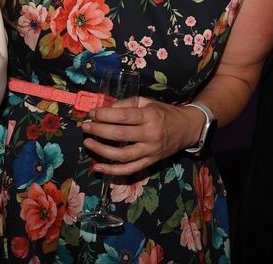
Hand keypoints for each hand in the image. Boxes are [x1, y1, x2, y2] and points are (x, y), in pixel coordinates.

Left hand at [82, 98, 200, 176]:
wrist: (187, 128)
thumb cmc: (164, 112)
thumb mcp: (147, 102)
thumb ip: (126, 104)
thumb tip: (105, 110)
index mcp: (149, 116)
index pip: (122, 116)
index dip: (104, 115)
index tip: (92, 113)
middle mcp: (150, 134)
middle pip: (119, 135)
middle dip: (98, 130)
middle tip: (86, 126)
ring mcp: (150, 151)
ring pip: (121, 156)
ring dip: (101, 150)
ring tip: (88, 142)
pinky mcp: (149, 162)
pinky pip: (128, 170)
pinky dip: (111, 171)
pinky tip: (97, 166)